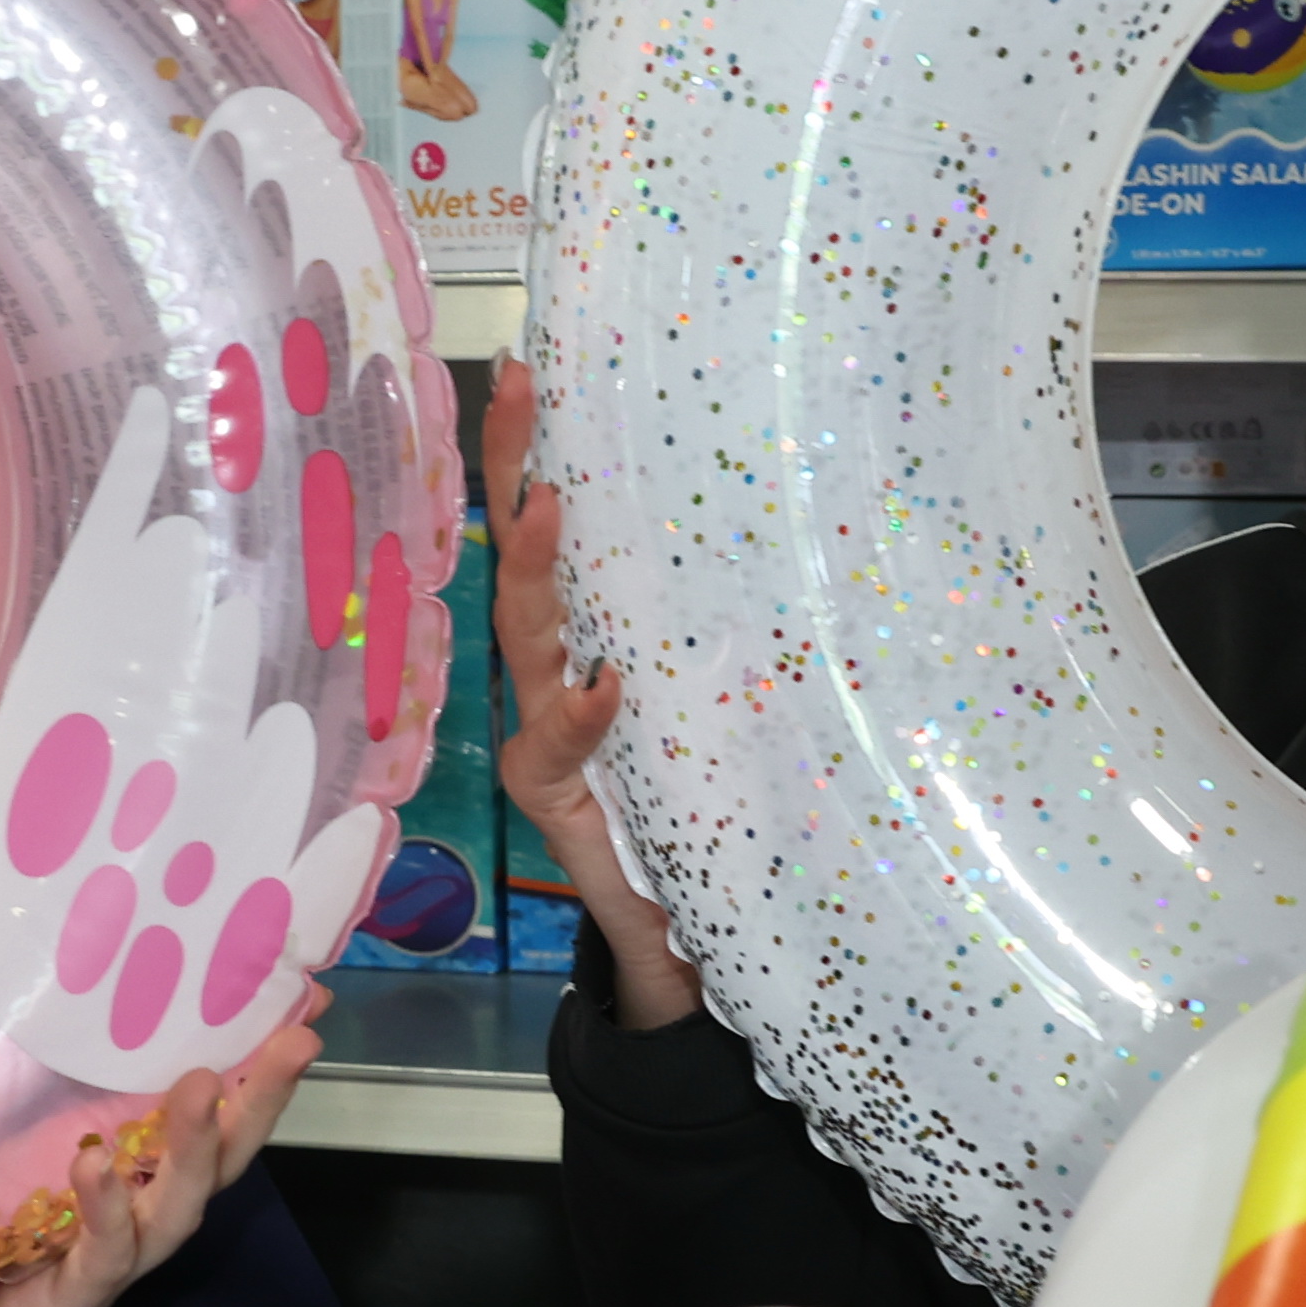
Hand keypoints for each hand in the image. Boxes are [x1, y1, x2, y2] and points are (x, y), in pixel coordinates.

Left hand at [0, 995, 324, 1306]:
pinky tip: (97, 1163)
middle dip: (258, 1107)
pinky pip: (94, 1266)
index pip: (191, 1129)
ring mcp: (87, 1279)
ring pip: (168, 1218)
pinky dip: (103, 1213)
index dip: (246, 1075)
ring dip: (193, 1152)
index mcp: (104, 1190)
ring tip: (206, 1086)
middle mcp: (114, 1234)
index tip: (297, 1010)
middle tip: (297, 1041)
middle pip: (210, 1171)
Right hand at [483, 359, 705, 1028]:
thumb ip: (720, 647)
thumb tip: (790, 534)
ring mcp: (542, 741)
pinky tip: (602, 684)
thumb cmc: (699, 816)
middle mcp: (548, 681)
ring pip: (524, 637)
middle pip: (521, 559)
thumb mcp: (720, 709)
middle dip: (515, 468)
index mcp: (583, 644)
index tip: (535, 369)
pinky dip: (581, 715)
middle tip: (518, 383)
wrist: (677, 937)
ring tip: (549, 503)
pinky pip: (559, 749)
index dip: (533, 452)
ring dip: (534, 570)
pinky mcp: (553, 802)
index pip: (553, 533)